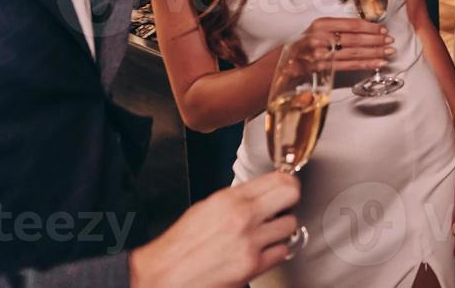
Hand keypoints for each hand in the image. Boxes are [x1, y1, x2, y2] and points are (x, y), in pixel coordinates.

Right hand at [129, 172, 300, 287]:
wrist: (162, 276)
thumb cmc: (179, 246)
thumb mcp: (206, 208)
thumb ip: (236, 198)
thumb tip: (260, 192)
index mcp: (229, 200)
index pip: (277, 178)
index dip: (287, 180)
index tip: (288, 184)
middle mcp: (242, 218)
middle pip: (291, 194)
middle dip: (289, 199)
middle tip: (283, 206)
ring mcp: (250, 243)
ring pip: (290, 225)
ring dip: (281, 229)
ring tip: (267, 232)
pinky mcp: (252, 267)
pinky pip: (282, 252)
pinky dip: (275, 251)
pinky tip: (261, 250)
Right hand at [305, 16, 392, 72]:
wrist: (286, 60)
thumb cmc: (306, 42)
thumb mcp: (319, 28)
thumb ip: (339, 27)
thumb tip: (368, 29)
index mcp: (321, 24)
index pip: (352, 25)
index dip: (370, 28)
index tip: (383, 30)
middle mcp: (321, 39)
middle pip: (355, 39)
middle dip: (376, 41)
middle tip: (390, 40)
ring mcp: (322, 55)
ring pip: (354, 53)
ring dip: (374, 53)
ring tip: (388, 52)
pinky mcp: (324, 69)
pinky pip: (349, 66)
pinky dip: (366, 64)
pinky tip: (377, 63)